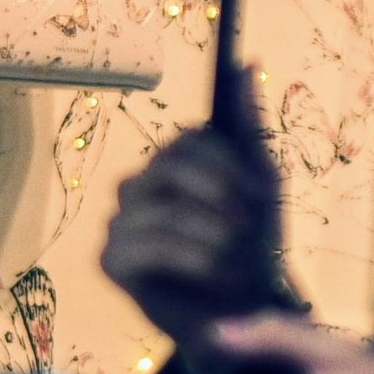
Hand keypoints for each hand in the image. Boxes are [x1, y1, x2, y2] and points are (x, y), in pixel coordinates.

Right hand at [100, 111, 283, 360]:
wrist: (249, 311)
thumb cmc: (254, 246)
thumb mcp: (262, 183)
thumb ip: (251, 125)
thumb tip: (250, 62)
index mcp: (172, 164)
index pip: (187, 139)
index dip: (227, 164)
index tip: (257, 195)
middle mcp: (139, 186)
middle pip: (168, 163)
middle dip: (218, 194)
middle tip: (246, 227)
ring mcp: (120, 222)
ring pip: (159, 206)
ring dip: (211, 232)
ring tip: (235, 257)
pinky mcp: (110, 261)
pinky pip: (142, 244)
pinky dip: (190, 257)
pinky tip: (215, 272)